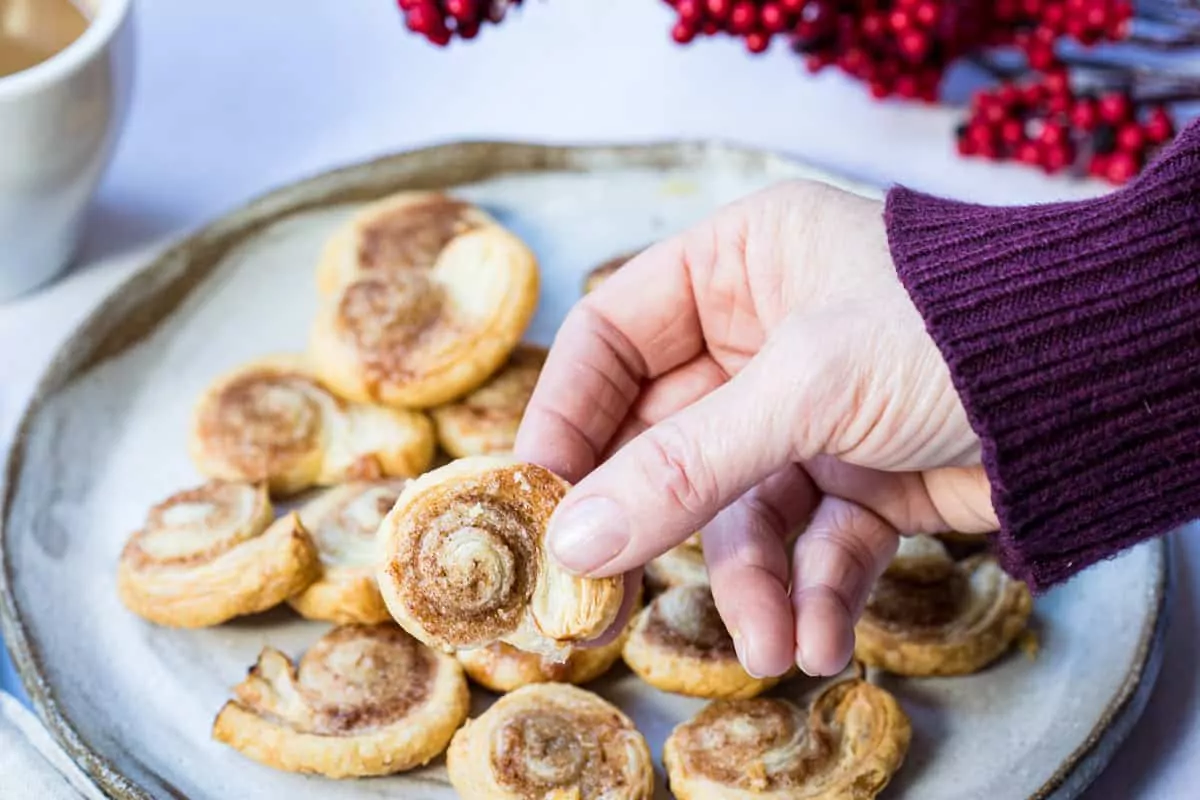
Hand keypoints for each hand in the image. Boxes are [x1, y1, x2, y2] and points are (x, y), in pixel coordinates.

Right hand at [514, 179, 997, 678]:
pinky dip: (816, 591)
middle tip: (606, 599)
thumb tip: (575, 538)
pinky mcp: (861, 477)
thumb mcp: (805, 386)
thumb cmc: (953, 329)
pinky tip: (824, 639)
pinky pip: (812, 541)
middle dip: (653, 524)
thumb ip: (685, 465)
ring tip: (772, 647)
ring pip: (741, 509)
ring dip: (752, 583)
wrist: (1109, 378)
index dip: (567, 416)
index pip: (612, 339)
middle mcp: (762, 336)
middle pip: (666, 439)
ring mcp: (809, 412)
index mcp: (736, 267)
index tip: (535, 495)